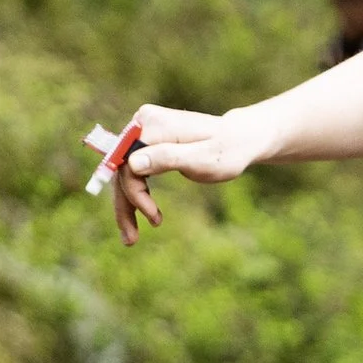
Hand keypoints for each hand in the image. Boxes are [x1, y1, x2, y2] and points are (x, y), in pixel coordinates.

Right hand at [110, 104, 259, 244]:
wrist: (240, 139)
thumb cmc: (226, 151)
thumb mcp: (201, 159)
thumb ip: (167, 158)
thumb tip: (132, 163)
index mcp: (153, 125)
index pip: (128, 162)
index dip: (134, 192)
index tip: (153, 217)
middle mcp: (143, 123)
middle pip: (123, 169)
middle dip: (126, 205)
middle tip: (131, 239)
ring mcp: (145, 130)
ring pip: (126, 172)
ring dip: (127, 204)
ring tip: (131, 237)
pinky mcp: (149, 140)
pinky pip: (134, 169)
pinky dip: (135, 193)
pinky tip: (140, 214)